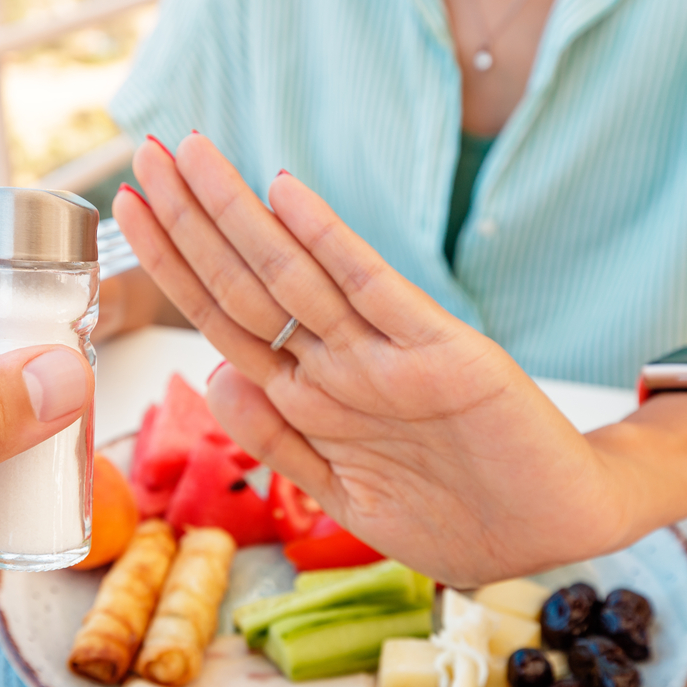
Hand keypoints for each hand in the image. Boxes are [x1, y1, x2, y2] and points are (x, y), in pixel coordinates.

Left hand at [113, 135, 658, 586]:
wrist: (556, 530)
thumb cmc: (455, 513)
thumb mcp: (346, 493)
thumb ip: (280, 442)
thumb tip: (212, 374)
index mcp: (314, 400)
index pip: (225, 319)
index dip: (174, 268)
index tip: (130, 216)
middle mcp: (341, 367)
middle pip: (248, 284)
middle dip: (190, 222)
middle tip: (144, 156)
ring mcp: (389, 358)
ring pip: (295, 278)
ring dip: (236, 218)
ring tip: (188, 157)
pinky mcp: (446, 356)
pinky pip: (376, 293)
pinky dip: (332, 245)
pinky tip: (287, 195)